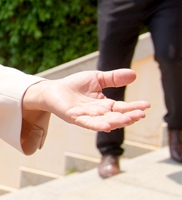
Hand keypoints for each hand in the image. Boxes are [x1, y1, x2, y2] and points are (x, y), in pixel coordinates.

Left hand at [23, 69, 149, 131]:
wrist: (53, 89)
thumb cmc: (75, 85)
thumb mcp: (97, 79)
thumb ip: (114, 78)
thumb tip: (134, 74)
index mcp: (105, 105)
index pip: (123, 108)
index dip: (134, 107)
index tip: (146, 105)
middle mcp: (99, 114)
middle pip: (117, 117)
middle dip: (129, 116)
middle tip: (141, 114)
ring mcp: (87, 117)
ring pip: (105, 122)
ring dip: (116, 122)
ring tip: (128, 119)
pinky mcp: (75, 118)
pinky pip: (88, 123)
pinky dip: (97, 125)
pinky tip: (106, 125)